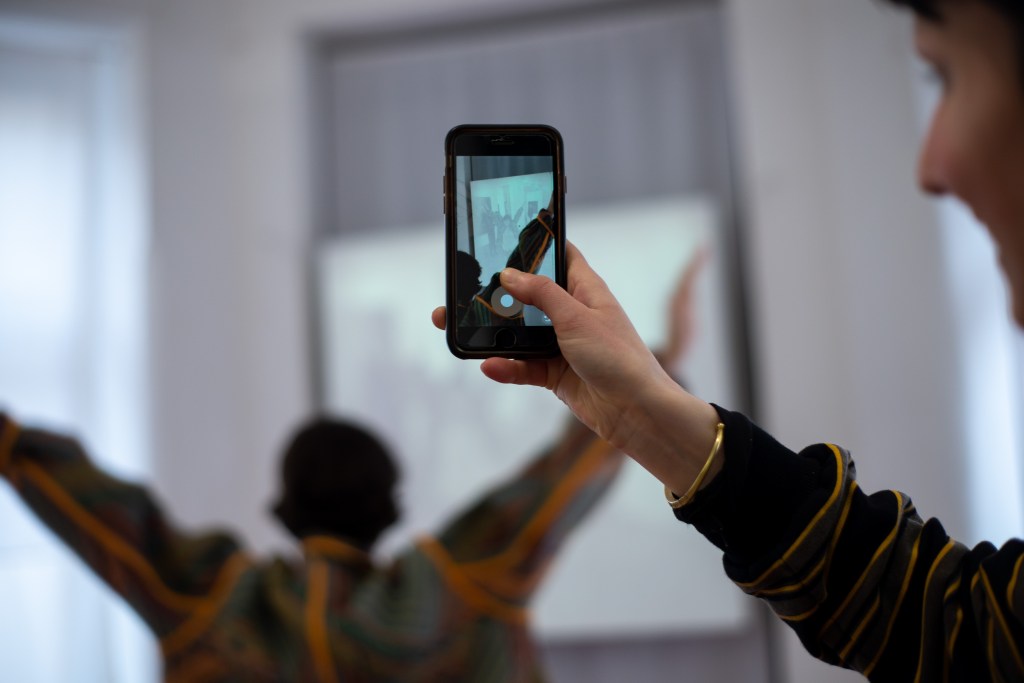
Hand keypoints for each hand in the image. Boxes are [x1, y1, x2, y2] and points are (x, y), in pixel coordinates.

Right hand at [431, 242, 720, 492]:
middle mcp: (573, 314)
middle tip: (465, 292)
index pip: (561, 257)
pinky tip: (489, 365)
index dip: (537, 245)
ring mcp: (562, 345)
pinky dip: (506, 366)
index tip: (505, 237)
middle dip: (499, 296)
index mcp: (586, 290)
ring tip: (461, 330)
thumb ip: (541, 294)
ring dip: (495, 334)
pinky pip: (523, 366)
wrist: (636, 411)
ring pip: (520, 334)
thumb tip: (509, 274)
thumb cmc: (619, 357)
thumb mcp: (577, 317)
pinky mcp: (555, 374)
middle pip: (529, 297)